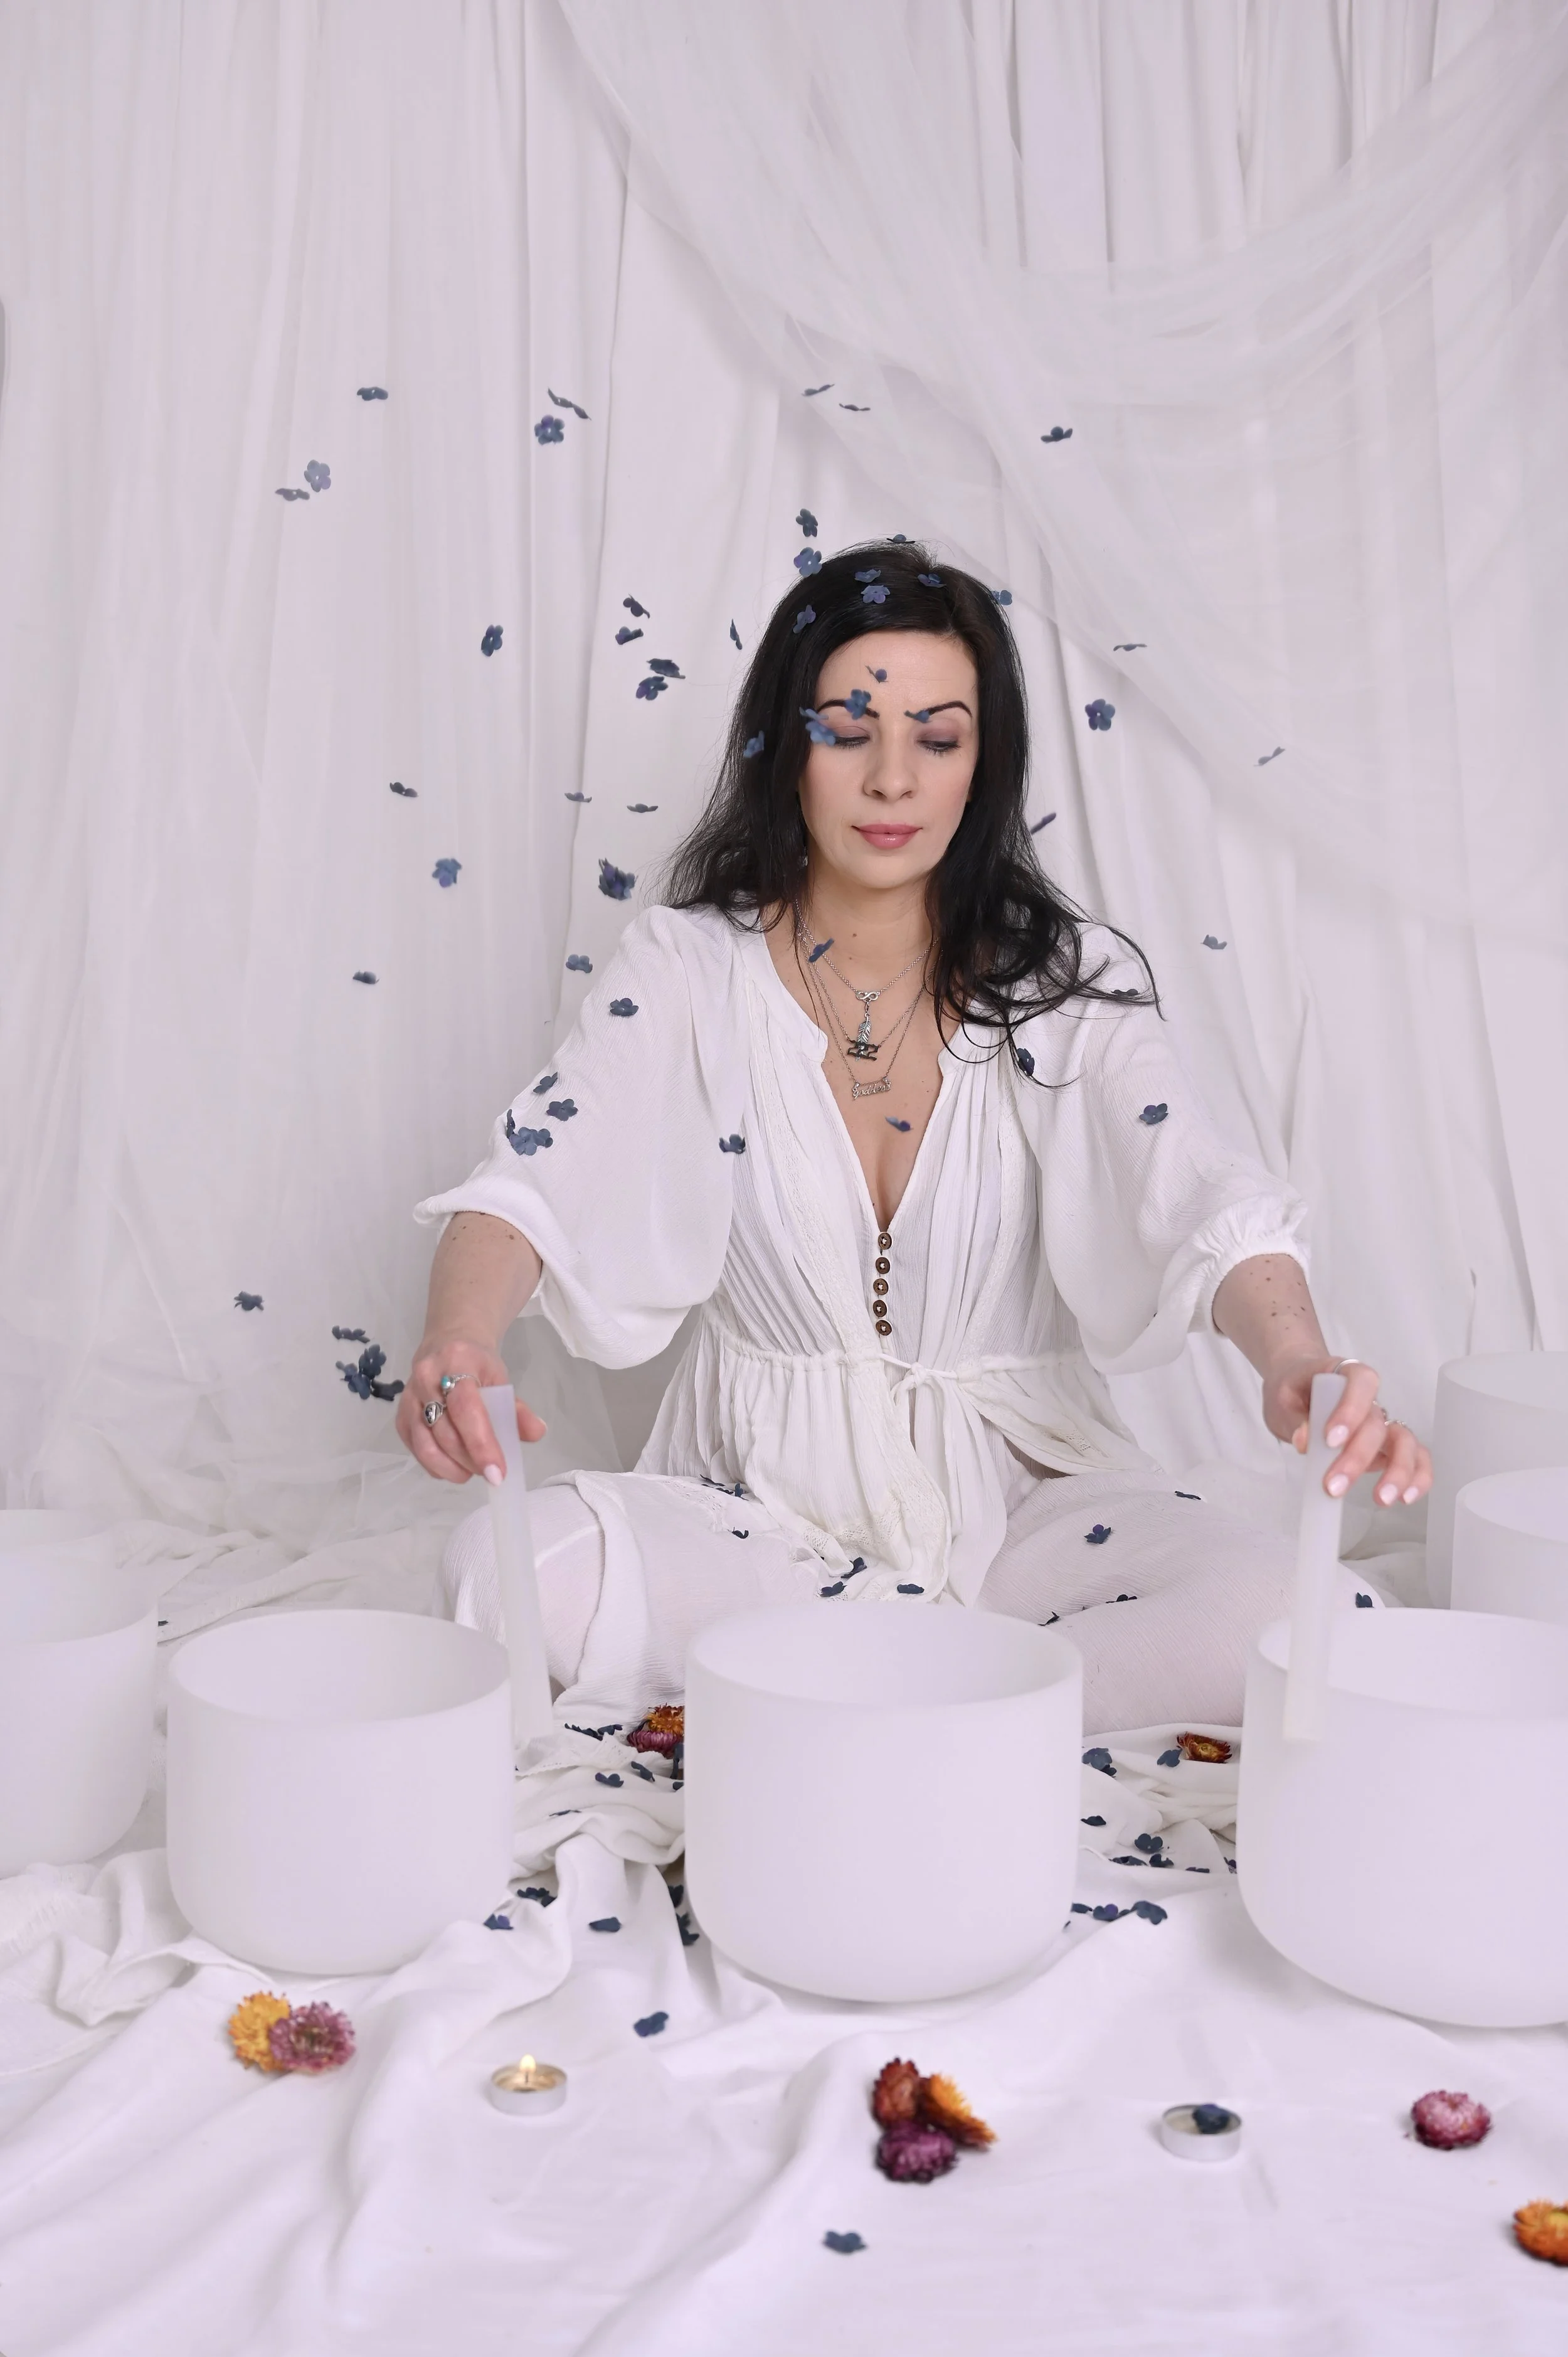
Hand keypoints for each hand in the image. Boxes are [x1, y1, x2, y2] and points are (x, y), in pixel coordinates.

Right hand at [394, 1335, 546, 1484]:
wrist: (446, 1345)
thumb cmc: (478, 1364)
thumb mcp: (501, 1378)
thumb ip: (517, 1408)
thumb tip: (536, 1433)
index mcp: (456, 1362)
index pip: (466, 1409)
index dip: (481, 1444)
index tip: (497, 1472)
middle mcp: (426, 1378)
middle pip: (445, 1432)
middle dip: (470, 1461)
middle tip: (491, 1472)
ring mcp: (409, 1398)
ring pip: (425, 1445)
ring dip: (451, 1468)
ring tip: (472, 1472)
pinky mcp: (400, 1416)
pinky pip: (415, 1449)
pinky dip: (435, 1465)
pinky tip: (453, 1466)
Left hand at [1263, 1354, 1431, 1506]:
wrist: (1296, 1391)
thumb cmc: (1291, 1392)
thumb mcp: (1281, 1401)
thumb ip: (1294, 1419)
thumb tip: (1305, 1441)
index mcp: (1344, 1375)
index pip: (1360, 1382)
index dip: (1351, 1409)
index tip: (1330, 1439)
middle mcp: (1370, 1399)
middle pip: (1376, 1423)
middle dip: (1358, 1457)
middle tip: (1333, 1486)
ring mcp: (1382, 1423)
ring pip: (1404, 1441)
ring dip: (1397, 1471)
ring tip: (1381, 1499)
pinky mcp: (1387, 1447)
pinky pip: (1415, 1457)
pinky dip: (1417, 1476)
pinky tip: (1406, 1498)